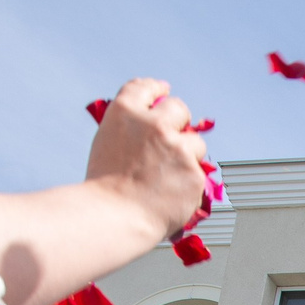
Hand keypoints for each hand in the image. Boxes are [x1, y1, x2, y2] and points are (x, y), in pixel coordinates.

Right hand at [84, 79, 211, 239]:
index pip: (145, 88)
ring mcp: (177, 147)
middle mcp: (154, 124)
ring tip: (167, 177)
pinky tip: (171, 194)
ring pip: (195, 142)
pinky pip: (198, 173)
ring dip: (188, 155)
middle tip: (176, 135)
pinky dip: (188, 183)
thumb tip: (152, 124)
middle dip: (180, 120)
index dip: (156, 89)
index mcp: (125, 112)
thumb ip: (130, 129)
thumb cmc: (105, 187)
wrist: (114, 216)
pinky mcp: (194, 173)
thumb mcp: (107, 144)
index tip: (164, 90)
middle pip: (178, 108)